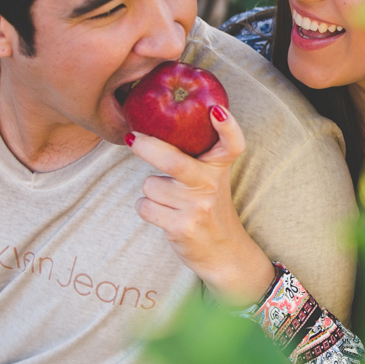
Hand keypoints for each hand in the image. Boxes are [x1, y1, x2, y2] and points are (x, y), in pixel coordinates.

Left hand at [126, 104, 275, 305]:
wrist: (224, 253)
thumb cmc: (208, 207)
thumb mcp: (212, 177)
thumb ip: (195, 154)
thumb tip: (150, 128)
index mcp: (220, 167)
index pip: (232, 144)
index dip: (227, 126)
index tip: (215, 110)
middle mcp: (211, 185)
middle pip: (173, 160)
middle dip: (146, 147)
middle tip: (132, 138)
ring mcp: (197, 207)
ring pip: (150, 186)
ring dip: (150, 192)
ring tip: (169, 201)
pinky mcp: (181, 228)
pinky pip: (145, 207)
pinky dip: (147, 209)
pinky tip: (164, 215)